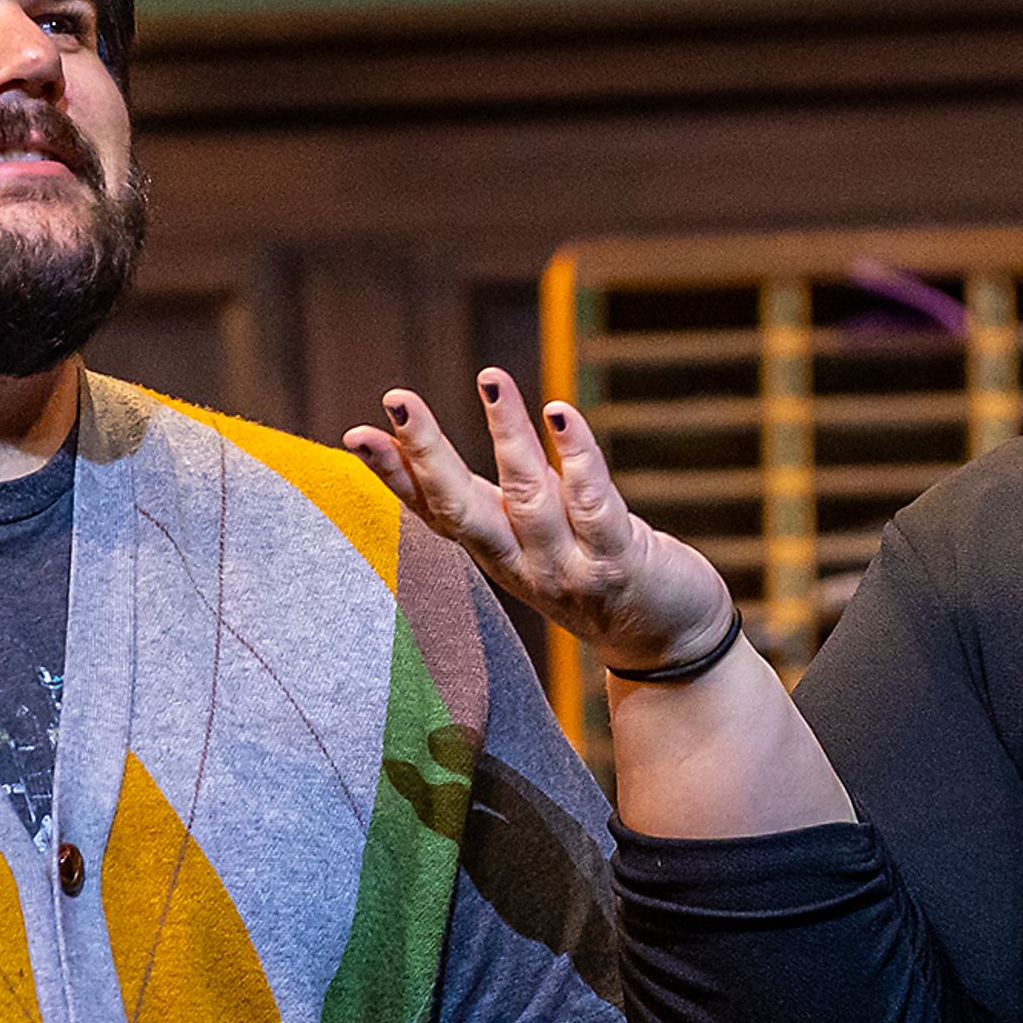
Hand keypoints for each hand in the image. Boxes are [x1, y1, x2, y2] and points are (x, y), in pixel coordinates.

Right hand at [344, 368, 738, 672]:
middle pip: (463, 509)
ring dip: (507, 435)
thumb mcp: (534, 539)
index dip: (394, 476)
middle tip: (397, 399)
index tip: (355, 436)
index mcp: (496, 551)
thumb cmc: (594, 573)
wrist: (667, 644)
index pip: (435, 512)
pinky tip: (562, 414)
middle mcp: (521, 564)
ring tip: (490, 377)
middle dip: (425, 454)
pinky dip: (577, 456)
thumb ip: (496, 500)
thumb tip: (437, 448)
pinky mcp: (618, 562)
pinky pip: (593, 504)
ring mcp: (568, 567)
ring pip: (527, 498)